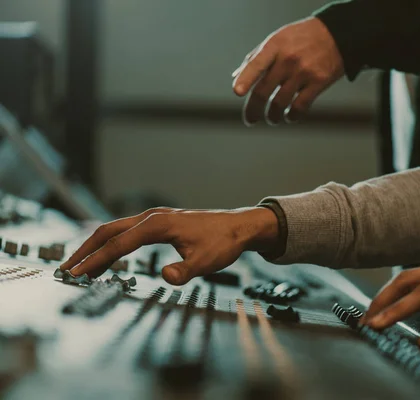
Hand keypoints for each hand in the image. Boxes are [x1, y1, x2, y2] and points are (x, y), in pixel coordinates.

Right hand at [60, 207, 278, 284]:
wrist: (238, 226)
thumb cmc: (223, 242)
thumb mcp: (206, 261)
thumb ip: (185, 271)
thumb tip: (166, 277)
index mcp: (158, 225)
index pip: (119, 244)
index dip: (96, 260)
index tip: (77, 275)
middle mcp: (152, 217)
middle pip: (108, 231)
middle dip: (85, 250)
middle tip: (66, 270)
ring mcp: (154, 218)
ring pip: (115, 229)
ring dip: (96, 246)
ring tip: (80, 267)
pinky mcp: (158, 222)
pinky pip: (126, 231)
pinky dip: (111, 243)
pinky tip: (107, 256)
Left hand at [233, 17, 343, 124]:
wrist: (336, 34)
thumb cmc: (302, 37)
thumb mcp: (277, 39)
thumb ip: (257, 57)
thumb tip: (237, 77)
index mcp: (275, 46)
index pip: (256, 64)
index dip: (246, 79)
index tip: (237, 92)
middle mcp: (288, 59)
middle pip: (264, 91)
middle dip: (253, 110)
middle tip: (250, 120)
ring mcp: (304, 71)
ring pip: (280, 103)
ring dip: (273, 116)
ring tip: (272, 119)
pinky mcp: (318, 82)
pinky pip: (300, 106)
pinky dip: (292, 116)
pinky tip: (289, 117)